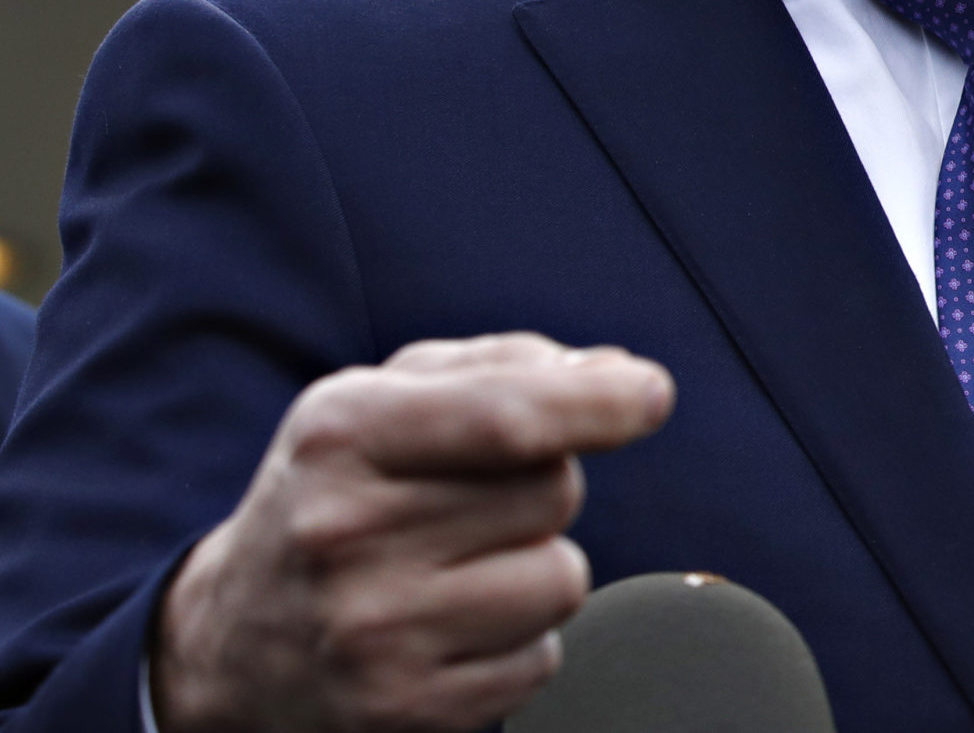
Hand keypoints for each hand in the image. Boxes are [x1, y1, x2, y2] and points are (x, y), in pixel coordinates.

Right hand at [151, 333, 674, 732]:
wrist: (228, 642)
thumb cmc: (337, 492)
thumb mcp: (383, 400)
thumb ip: (504, 367)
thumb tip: (623, 375)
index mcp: (345, 433)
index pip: (506, 416)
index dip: (599, 404)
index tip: (652, 395)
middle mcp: (348, 532)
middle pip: (555, 493)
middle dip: (542, 489)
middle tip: (465, 507)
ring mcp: (373, 630)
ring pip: (563, 580)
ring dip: (536, 570)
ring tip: (452, 571)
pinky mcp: (404, 710)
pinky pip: (542, 659)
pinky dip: (518, 643)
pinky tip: (445, 631)